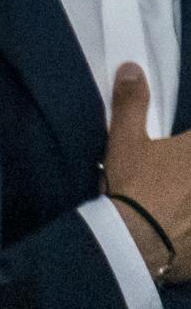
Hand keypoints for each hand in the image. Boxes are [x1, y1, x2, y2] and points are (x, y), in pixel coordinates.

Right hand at [104, 62, 190, 276]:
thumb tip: (132, 67)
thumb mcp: (125, 142)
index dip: (188, 141)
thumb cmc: (135, 186)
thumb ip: (131, 104)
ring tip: (183, 198)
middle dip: (185, 167)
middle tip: (177, 174)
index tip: (183, 146)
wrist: (137, 241)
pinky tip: (187, 226)